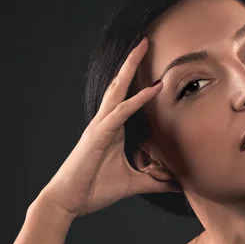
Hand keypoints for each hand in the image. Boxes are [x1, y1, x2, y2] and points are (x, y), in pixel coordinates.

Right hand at [37, 37, 178, 217]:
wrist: (68, 202)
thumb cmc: (94, 190)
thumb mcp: (133, 184)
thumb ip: (154, 182)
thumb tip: (176, 184)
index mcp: (112, 129)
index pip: (126, 98)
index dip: (138, 81)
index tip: (154, 66)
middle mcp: (105, 122)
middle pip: (119, 85)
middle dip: (132, 62)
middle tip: (145, 41)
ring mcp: (100, 127)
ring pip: (117, 91)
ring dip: (130, 68)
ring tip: (142, 47)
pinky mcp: (98, 136)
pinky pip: (120, 113)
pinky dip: (136, 100)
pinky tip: (152, 89)